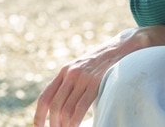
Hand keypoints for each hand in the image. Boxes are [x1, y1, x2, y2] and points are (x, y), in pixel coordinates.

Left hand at [33, 25, 164, 126]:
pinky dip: (75, 122)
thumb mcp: (84, 68)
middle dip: (53, 124)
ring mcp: (84, 77)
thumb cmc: (105, 63)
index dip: (39, 116)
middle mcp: (71, 73)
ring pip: (66, 109)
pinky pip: (80, 107)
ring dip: (64, 125)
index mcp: (65, 71)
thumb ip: (72, 83)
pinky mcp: (96, 81)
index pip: (45, 97)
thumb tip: (62, 108)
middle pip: (54, 106)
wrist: (125, 46)